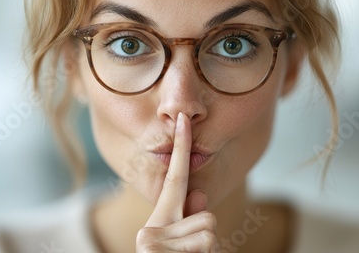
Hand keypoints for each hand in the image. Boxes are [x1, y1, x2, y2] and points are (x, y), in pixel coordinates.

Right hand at [136, 112, 218, 251]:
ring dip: (205, 249)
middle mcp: (150, 229)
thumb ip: (190, 217)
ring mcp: (150, 241)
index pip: (174, 178)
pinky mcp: (152, 251)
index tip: (184, 119)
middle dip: (205, 234)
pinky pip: (204, 244)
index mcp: (159, 222)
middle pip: (206, 216)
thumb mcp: (181, 242)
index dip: (181, 146)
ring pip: (209, 232)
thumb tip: (200, 194)